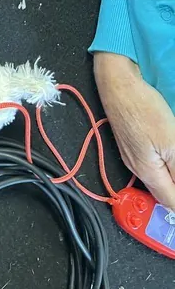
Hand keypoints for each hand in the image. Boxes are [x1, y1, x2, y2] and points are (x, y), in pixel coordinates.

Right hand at [94, 53, 174, 208]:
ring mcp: (132, 156)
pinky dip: (165, 169)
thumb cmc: (144, 110)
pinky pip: (151, 166)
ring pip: (158, 179)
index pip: (172, 203)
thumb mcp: (172, 143)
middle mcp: (137, 169)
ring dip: (172, 183)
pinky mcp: (132, 144)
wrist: (119, 85)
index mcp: (147, 173)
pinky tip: (171, 161)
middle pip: (163, 193)